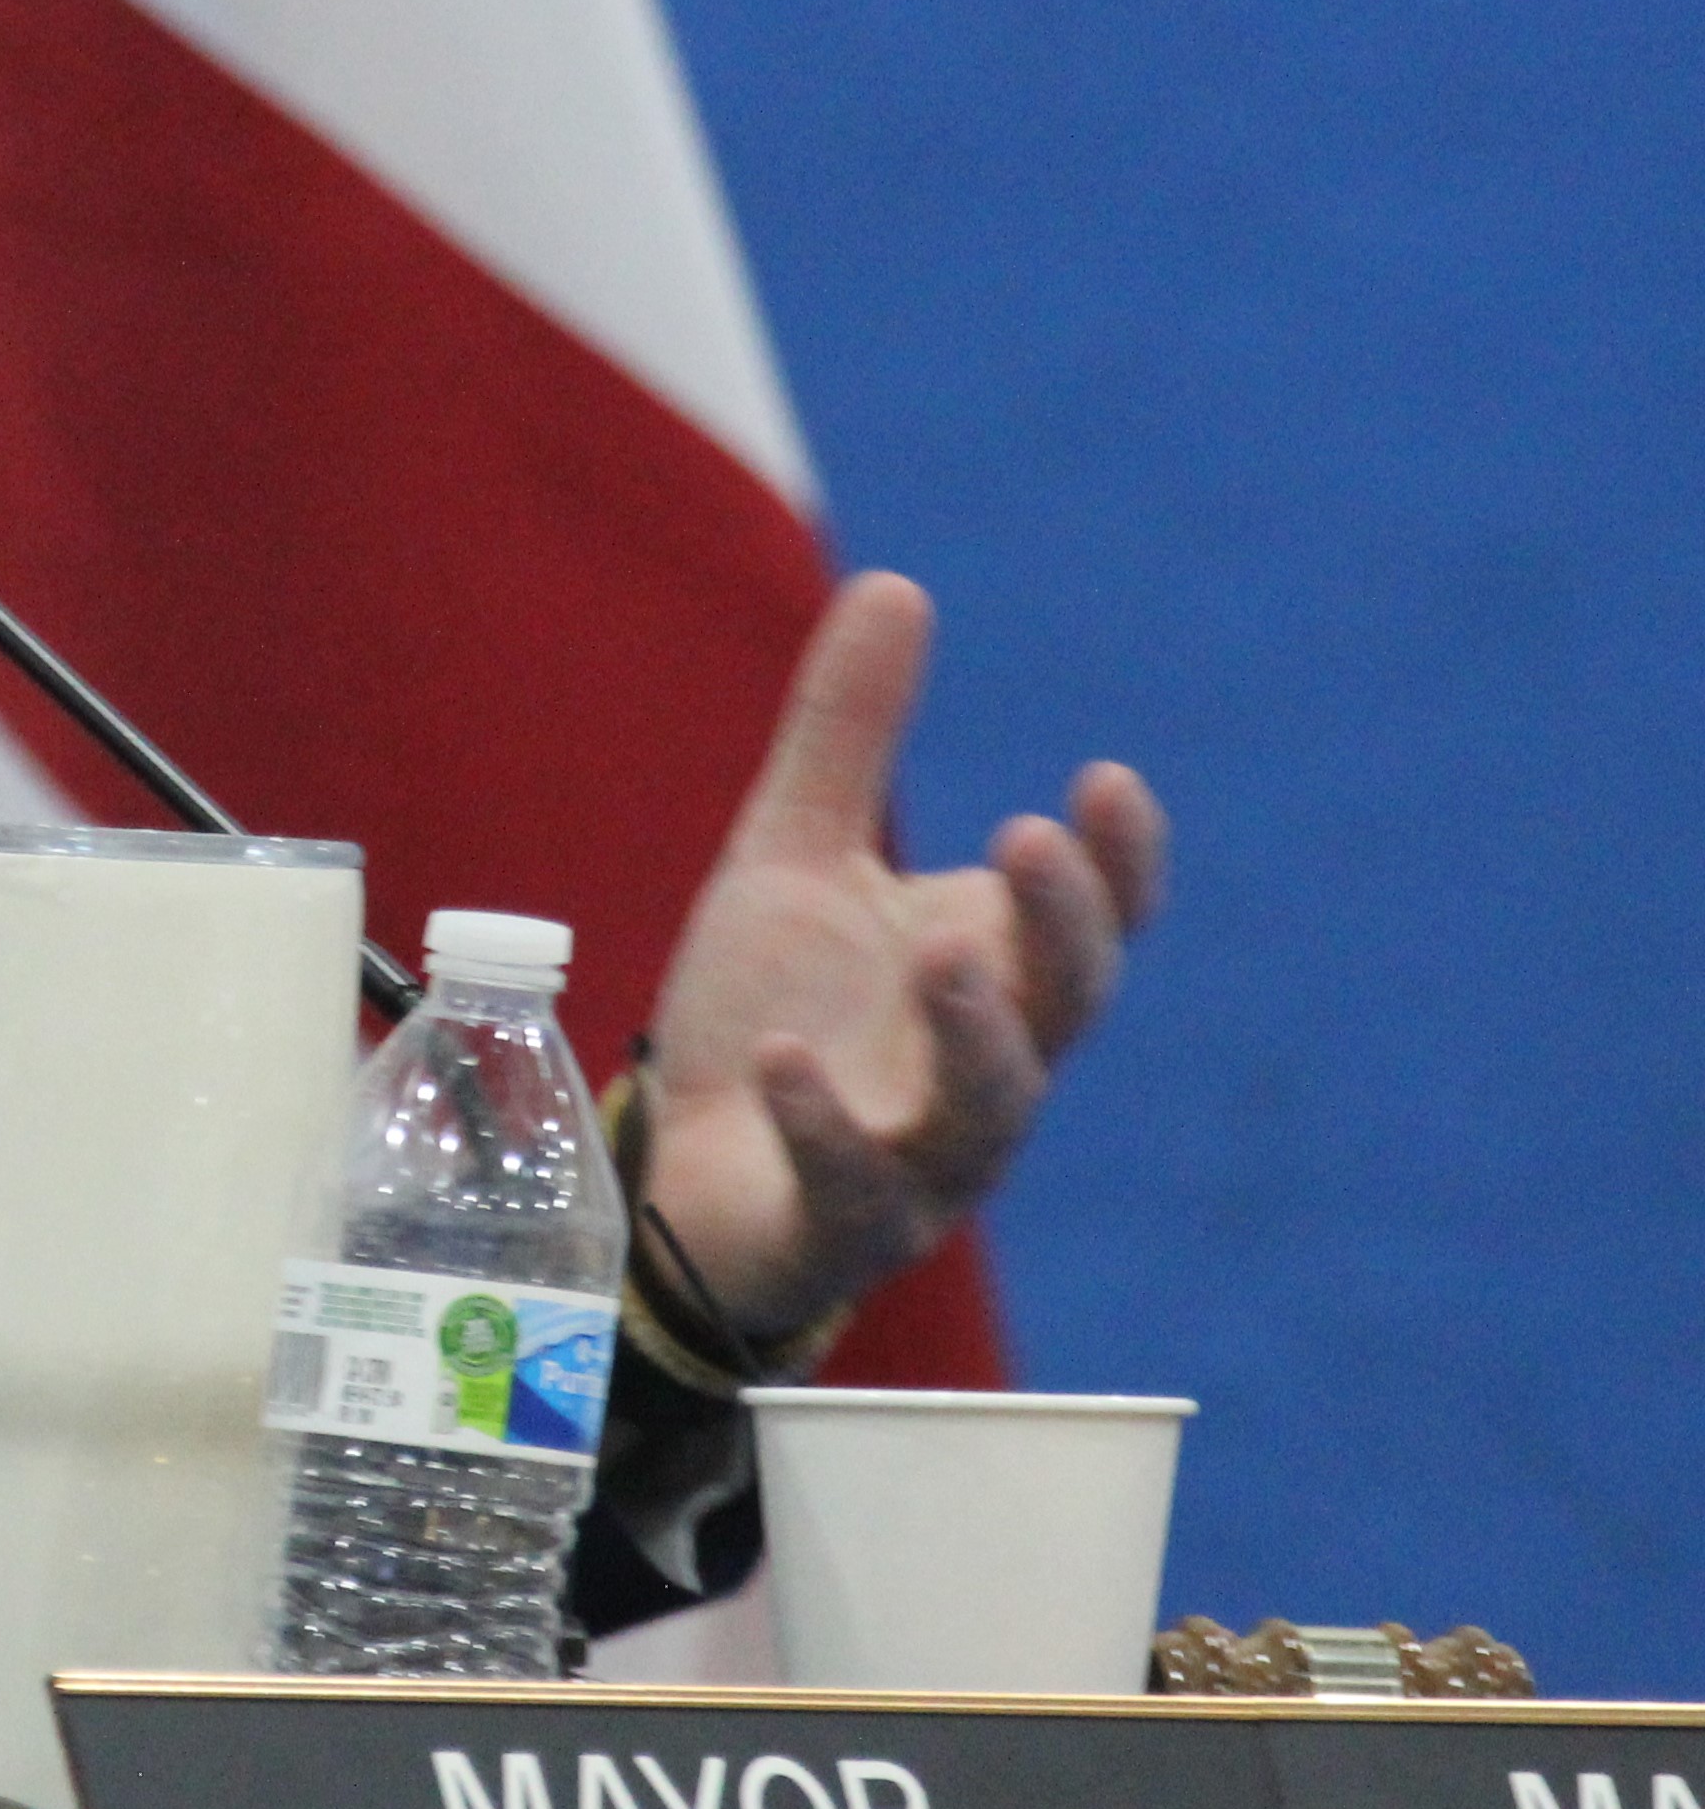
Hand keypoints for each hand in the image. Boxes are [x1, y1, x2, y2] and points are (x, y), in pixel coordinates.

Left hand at [637, 571, 1165, 1344]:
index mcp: (991, 976)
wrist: (690, 1175)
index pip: (1093, 921)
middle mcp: (986, 1072)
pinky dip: (824, 1124)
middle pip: (1061, 1005)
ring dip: (977, 1030)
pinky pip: (852, 1186)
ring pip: (987, 1109)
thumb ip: (848, 737)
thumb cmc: (775, 1014)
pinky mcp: (838, 1226)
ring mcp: (924, 1161)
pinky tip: (783, 1060)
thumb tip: (895, 581)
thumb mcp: (799, 858)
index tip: (1107, 780)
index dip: (1117, 861)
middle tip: (1029, 837)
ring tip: (946, 950)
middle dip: (1059, 927)